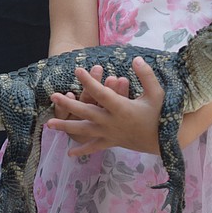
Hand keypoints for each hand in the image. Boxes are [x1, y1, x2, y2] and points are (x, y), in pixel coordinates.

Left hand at [47, 56, 162, 156]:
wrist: (163, 141)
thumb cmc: (160, 114)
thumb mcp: (157, 93)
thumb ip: (146, 76)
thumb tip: (136, 59)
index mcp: (121, 108)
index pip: (101, 93)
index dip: (88, 81)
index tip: (77, 70)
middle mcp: (112, 122)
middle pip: (86, 112)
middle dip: (69, 104)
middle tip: (53, 96)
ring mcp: (109, 134)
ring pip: (84, 130)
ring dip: (67, 126)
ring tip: (49, 124)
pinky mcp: (111, 142)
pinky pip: (94, 147)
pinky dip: (82, 150)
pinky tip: (70, 153)